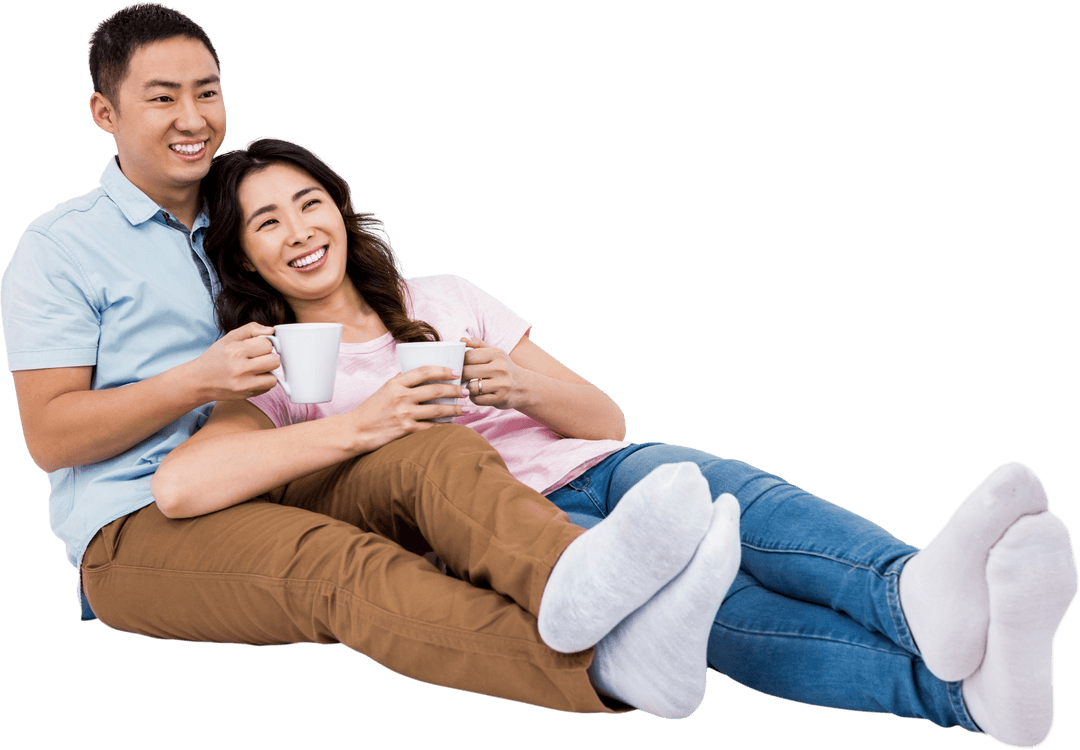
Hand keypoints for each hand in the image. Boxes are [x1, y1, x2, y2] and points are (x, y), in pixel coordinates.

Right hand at [190, 322, 280, 400]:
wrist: (198, 381)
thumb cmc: (215, 358)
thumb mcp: (228, 338)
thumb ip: (250, 330)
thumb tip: (271, 330)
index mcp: (235, 351)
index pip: (267, 344)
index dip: (264, 344)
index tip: (257, 347)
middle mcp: (240, 368)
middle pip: (274, 361)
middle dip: (269, 357)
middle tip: (257, 358)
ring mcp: (244, 384)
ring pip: (274, 377)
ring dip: (268, 372)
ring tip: (255, 369)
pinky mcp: (246, 394)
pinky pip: (268, 387)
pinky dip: (263, 382)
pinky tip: (252, 378)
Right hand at [347, 365, 464, 451]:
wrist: (356, 430)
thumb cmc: (371, 409)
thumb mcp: (384, 389)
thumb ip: (401, 380)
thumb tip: (420, 373)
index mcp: (396, 383)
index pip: (424, 371)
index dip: (443, 370)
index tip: (455, 372)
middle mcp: (401, 397)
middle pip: (435, 390)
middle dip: (455, 390)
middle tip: (465, 391)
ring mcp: (404, 414)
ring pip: (437, 410)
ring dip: (454, 409)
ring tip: (463, 409)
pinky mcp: (406, 430)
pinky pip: (431, 427)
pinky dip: (443, 425)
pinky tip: (451, 424)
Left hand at [461, 337, 521, 409]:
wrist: (524, 386)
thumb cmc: (504, 368)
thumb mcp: (495, 354)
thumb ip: (478, 345)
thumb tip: (462, 339)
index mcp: (497, 354)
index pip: (469, 355)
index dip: (460, 361)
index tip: (461, 365)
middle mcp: (500, 368)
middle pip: (467, 371)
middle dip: (461, 376)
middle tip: (463, 378)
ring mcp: (501, 384)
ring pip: (471, 387)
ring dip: (468, 388)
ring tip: (472, 386)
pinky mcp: (501, 398)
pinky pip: (477, 400)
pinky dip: (474, 398)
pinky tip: (479, 394)